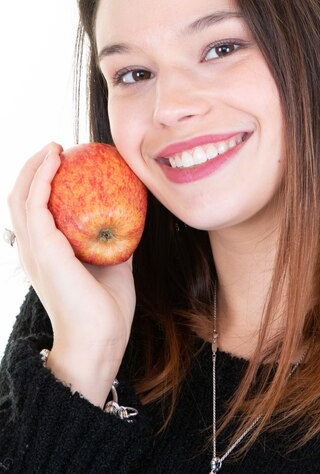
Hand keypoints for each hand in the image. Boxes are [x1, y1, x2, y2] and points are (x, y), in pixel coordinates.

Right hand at [7, 142, 136, 405]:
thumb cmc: (105, 308)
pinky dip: (43, 177)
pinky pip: (37, 203)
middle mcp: (31, 250)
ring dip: (36, 167)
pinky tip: (58, 161)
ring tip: (55, 147)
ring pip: (22, 196)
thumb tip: (130, 218)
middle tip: (56, 148)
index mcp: (43, 254)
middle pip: (19, 197)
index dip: (40, 183)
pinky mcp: (43, 249)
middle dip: (34, 168)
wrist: (99, 341)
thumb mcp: (111, 265)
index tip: (61, 161)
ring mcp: (33, 249)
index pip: (31, 211)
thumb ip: (113, 242)